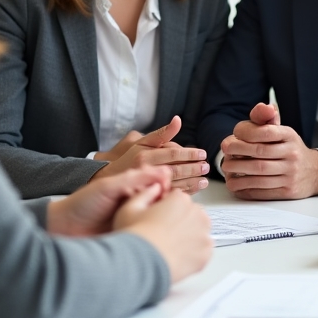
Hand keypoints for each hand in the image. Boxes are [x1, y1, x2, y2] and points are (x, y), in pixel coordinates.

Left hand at [46, 166, 171, 236]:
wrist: (63, 228)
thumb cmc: (82, 203)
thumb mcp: (109, 186)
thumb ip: (135, 178)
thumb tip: (164, 171)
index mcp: (132, 186)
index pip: (158, 182)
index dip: (166, 185)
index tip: (167, 189)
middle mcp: (135, 201)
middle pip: (160, 200)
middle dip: (167, 203)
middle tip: (163, 206)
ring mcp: (133, 218)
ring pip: (155, 217)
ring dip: (160, 218)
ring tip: (159, 221)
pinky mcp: (131, 234)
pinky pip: (146, 232)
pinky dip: (151, 232)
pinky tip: (153, 234)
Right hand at [92, 116, 208, 193]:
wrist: (110, 178)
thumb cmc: (130, 158)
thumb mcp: (143, 141)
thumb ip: (162, 133)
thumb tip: (178, 120)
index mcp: (146, 155)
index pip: (172, 153)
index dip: (189, 153)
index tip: (202, 154)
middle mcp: (146, 170)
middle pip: (175, 170)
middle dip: (193, 169)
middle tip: (206, 167)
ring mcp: (147, 185)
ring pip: (173, 184)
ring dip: (191, 183)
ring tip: (205, 181)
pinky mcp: (148, 197)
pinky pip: (168, 195)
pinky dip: (183, 193)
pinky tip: (194, 191)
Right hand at [115, 186, 213, 282]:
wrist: (140, 265)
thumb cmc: (134, 236)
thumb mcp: (130, 208)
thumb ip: (145, 193)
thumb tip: (156, 187)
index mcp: (180, 199)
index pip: (179, 199)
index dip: (167, 209)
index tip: (159, 221)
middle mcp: (197, 213)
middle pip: (191, 214)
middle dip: (181, 222)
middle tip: (164, 236)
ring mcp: (204, 233)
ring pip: (199, 231)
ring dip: (190, 236)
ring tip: (171, 248)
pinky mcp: (206, 253)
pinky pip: (203, 250)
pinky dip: (194, 254)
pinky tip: (178, 258)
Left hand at [219, 102, 317, 198]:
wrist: (315, 172)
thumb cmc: (289, 149)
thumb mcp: (281, 131)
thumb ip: (266, 118)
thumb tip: (264, 107)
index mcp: (289, 136)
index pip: (265, 131)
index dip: (246, 132)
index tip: (233, 135)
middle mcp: (292, 154)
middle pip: (259, 153)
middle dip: (237, 152)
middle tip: (225, 152)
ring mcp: (291, 174)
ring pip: (259, 174)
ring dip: (238, 171)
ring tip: (226, 168)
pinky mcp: (288, 191)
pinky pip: (262, 191)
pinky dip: (245, 188)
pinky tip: (236, 183)